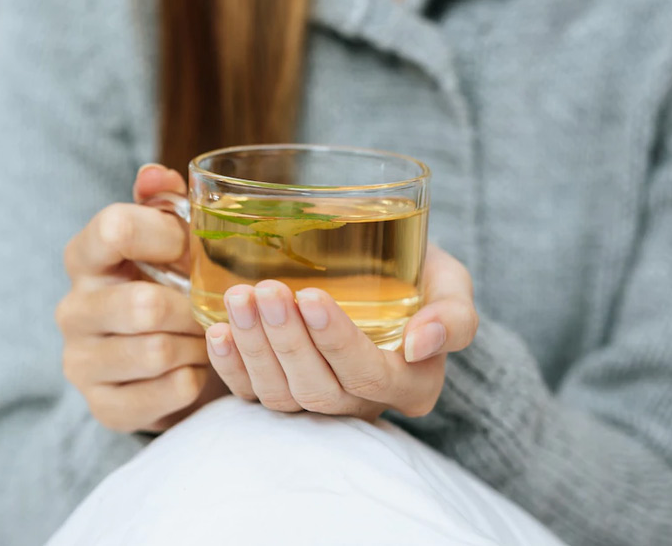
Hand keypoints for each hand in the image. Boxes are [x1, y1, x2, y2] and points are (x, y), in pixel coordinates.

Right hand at [57, 164, 226, 432]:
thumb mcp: (163, 241)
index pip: (115, 228)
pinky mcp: (103, 406)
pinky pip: (168, 392)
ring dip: (197, 345)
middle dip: (191, 308)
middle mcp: (72, 309)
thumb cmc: (161, 286)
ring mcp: (81, 362)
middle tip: (210, 308)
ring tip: (204, 338)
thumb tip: (156, 174)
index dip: (167, 236)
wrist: (150, 365)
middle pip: (143, 305)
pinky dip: (194, 379)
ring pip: (158, 352)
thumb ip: (162, 202)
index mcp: (84, 258)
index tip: (192, 249)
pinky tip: (193, 368)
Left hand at [204, 245, 477, 421]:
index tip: (312, 296)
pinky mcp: (279, 391)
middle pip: (320, 389)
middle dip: (288, 341)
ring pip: (281, 394)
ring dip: (255, 348)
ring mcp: (317, 400)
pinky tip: (218, 331)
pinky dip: (231, 366)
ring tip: (239, 299)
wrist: (378, 268)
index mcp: (411, 383)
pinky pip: (250, 395)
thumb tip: (422, 342)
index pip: (371, 375)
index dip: (339, 342)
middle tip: (267, 290)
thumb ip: (453, 314)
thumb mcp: (449, 283)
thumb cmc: (416, 273)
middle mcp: (362, 403)